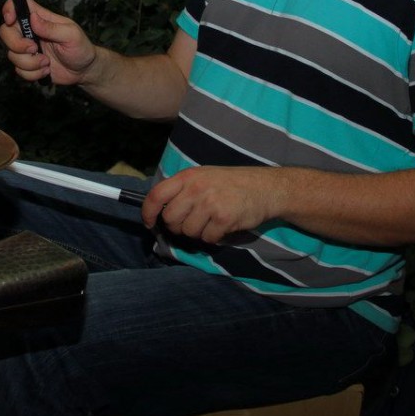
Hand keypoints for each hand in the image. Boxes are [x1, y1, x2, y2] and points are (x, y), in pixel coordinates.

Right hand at [0, 0, 96, 85]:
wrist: (83, 70)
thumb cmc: (81, 48)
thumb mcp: (71, 35)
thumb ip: (51, 28)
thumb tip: (33, 18)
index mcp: (40, 18)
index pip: (17, 5)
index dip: (9, 9)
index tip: (10, 20)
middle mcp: (30, 31)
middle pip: (6, 32)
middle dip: (16, 44)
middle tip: (34, 49)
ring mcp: (27, 49)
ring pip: (12, 54)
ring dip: (30, 63)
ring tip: (47, 62)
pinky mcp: (27, 64)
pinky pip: (19, 70)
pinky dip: (33, 73)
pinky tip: (46, 70)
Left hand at [141, 166, 278, 244]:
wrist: (265, 187)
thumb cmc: (232, 183)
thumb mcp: (204, 176)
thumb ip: (183, 190)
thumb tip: (161, 212)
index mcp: (188, 176)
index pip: (156, 195)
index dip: (148, 212)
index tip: (150, 223)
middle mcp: (196, 188)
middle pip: (171, 219)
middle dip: (179, 226)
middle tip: (193, 222)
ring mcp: (210, 203)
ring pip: (188, 232)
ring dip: (199, 233)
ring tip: (212, 222)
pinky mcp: (223, 218)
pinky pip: (207, 239)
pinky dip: (214, 238)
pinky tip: (223, 227)